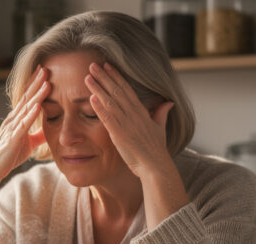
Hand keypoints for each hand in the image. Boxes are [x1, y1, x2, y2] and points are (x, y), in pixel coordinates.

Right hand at [0, 65, 50, 224]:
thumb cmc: (8, 156)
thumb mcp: (28, 143)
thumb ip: (39, 135)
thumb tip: (51, 129)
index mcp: (17, 119)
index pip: (27, 98)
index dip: (36, 85)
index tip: (45, 71)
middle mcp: (13, 120)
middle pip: (26, 98)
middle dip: (37, 83)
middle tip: (46, 67)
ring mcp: (12, 128)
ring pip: (26, 108)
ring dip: (36, 95)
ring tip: (46, 82)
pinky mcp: (12, 139)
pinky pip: (23, 125)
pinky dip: (31, 115)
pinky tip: (38, 106)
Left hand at [86, 62, 188, 228]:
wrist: (155, 167)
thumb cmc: (156, 150)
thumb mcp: (160, 129)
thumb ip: (161, 114)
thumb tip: (168, 103)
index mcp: (142, 111)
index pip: (127, 89)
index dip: (116, 76)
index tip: (107, 65)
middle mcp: (134, 114)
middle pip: (117, 90)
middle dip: (104, 76)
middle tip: (93, 64)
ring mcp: (127, 124)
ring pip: (111, 101)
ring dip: (98, 88)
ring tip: (88, 76)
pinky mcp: (119, 135)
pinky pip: (108, 118)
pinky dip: (100, 107)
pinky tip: (91, 97)